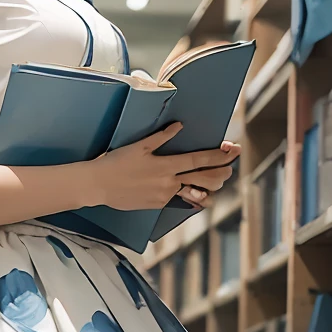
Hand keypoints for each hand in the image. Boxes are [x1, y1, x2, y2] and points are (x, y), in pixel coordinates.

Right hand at [91, 126, 238, 211]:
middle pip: (205, 179)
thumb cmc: (116, 162)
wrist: (99, 185)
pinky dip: (192, 195)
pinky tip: (199, 193)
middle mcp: (169, 183)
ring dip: (210, 186)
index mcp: (166, 166)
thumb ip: (162, 137)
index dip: (219, 156)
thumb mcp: (139, 145)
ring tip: (218, 180)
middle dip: (222, 172)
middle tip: (231, 166)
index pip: (199, 160)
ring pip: (196, 192)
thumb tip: (179, 126)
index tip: (232, 151)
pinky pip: (180, 200)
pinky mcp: (158, 205)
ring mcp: (165, 196)